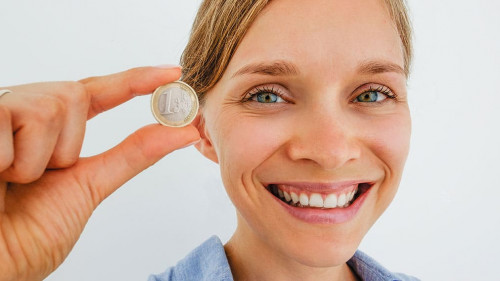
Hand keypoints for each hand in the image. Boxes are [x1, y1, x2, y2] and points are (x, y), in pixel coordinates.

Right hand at [0, 67, 200, 280]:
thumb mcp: (89, 187)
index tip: (172, 73)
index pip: (94, 93)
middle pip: (71, 95)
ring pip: (47, 107)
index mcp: (48, 130)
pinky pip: (9, 119)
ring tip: (8, 183)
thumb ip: (134, 154)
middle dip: (67, 144)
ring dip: (36, 160)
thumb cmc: (28, 235)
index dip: (133, 81)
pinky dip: (8, 160)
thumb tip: (184, 132)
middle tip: (37, 180)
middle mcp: (21, 114)